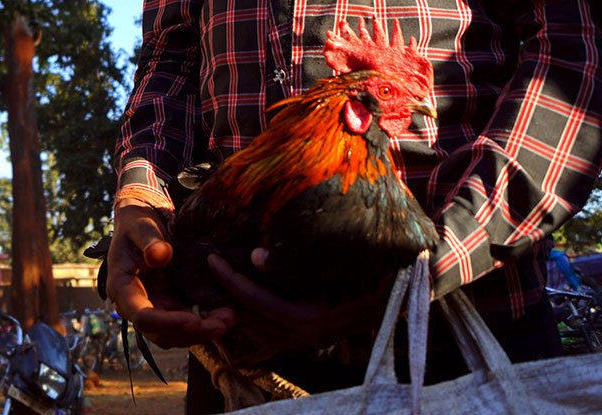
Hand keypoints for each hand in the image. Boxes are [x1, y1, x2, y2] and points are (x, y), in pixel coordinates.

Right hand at [108, 203, 234, 347]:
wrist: (141, 225)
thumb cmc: (137, 222)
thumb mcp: (140, 225)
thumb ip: (149, 239)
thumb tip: (159, 255)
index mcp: (122, 287)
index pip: (142, 316)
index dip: (167, 323)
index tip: (193, 320)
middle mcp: (135, 305)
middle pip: (161, 333)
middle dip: (192, 333)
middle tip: (222, 324)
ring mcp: (154, 308)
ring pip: (176, 334)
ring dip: (203, 332)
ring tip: (230, 319)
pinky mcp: (169, 307)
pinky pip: (187, 323)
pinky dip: (206, 323)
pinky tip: (227, 314)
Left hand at [207, 248, 389, 364]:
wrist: (393, 302)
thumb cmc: (365, 281)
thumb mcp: (331, 268)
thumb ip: (291, 264)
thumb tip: (255, 257)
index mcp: (303, 318)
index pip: (254, 299)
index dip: (231, 279)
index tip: (211, 260)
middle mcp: (300, 336)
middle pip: (250, 318)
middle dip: (226, 297)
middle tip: (208, 275)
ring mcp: (303, 342)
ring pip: (258, 333)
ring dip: (237, 316)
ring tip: (215, 297)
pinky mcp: (307, 342)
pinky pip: (273, 345)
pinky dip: (255, 341)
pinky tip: (240, 343)